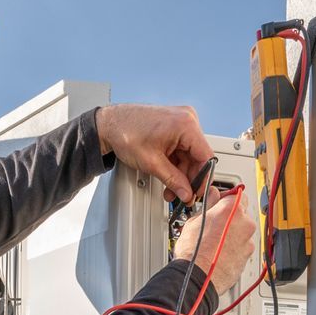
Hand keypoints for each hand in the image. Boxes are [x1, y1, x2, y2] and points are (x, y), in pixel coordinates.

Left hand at [96, 103, 211, 202]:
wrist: (110, 125)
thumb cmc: (125, 133)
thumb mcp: (152, 163)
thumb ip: (173, 180)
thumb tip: (186, 192)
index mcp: (186, 124)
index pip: (205, 156)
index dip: (202, 177)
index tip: (197, 191)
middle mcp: (186, 119)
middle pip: (197, 156)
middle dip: (188, 178)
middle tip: (181, 195)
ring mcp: (180, 122)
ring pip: (189, 155)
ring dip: (180, 174)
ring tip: (170, 189)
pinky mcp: (173, 127)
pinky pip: (181, 149)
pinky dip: (175, 164)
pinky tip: (168, 176)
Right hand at [172, 188, 256, 289]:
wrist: (198, 278)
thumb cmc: (193, 252)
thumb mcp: (194, 221)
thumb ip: (208, 205)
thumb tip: (213, 196)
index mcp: (231, 209)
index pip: (237, 194)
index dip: (227, 199)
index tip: (220, 203)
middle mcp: (244, 223)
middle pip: (241, 214)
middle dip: (230, 218)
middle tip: (214, 226)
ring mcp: (248, 240)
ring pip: (242, 231)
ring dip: (232, 234)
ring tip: (215, 243)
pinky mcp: (248, 255)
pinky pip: (243, 247)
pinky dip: (234, 248)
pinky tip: (220, 253)